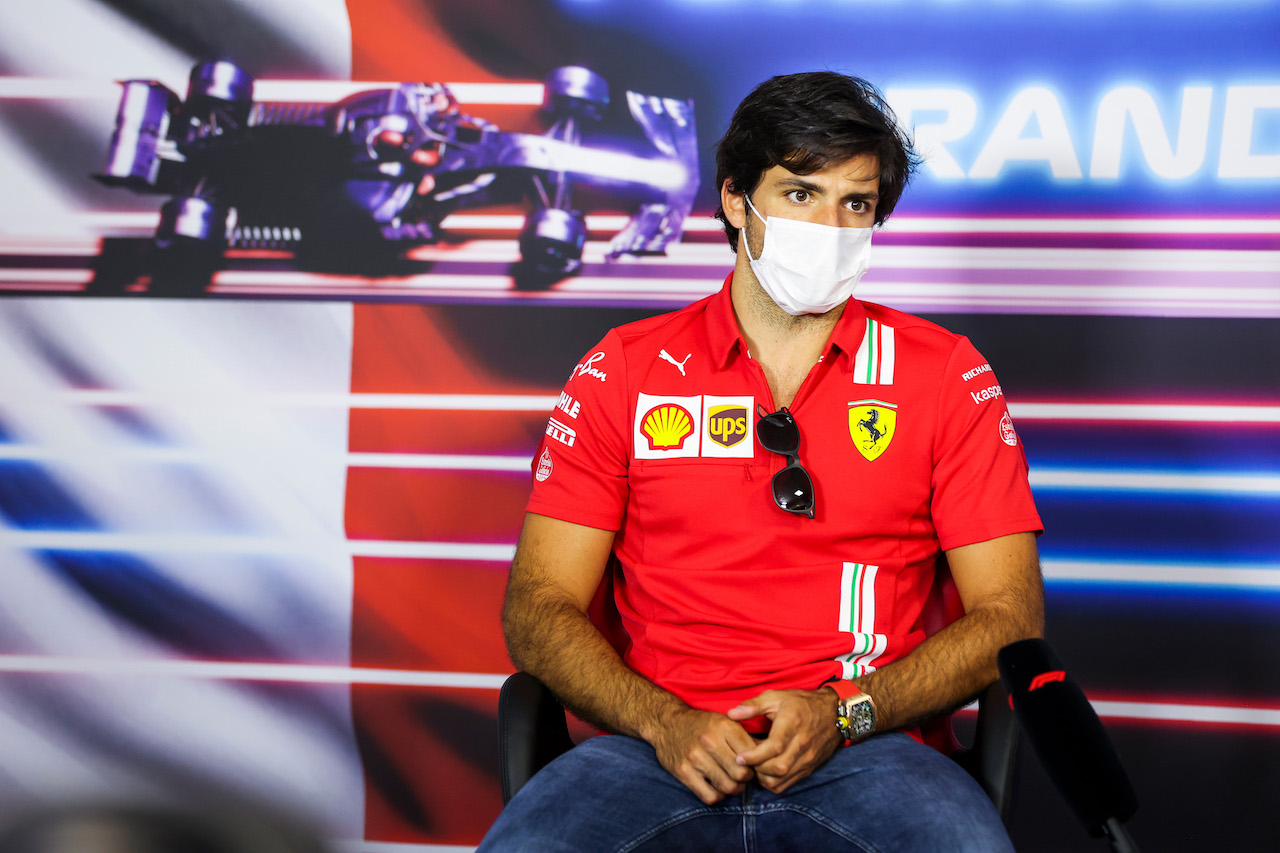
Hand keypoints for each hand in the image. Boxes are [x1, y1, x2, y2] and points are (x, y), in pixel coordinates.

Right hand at [649, 706, 757, 804]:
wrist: (666, 723)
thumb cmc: (701, 725)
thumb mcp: (723, 721)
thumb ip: (743, 738)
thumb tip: (766, 757)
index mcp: (724, 726)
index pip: (752, 755)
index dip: (756, 764)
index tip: (752, 765)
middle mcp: (710, 741)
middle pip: (742, 774)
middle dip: (746, 779)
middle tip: (742, 776)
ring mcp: (695, 758)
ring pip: (728, 787)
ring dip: (733, 789)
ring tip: (731, 782)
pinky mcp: (684, 772)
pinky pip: (710, 796)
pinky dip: (718, 796)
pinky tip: (716, 787)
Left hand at [727, 689, 842, 793]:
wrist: (834, 713)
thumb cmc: (801, 703)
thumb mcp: (776, 697)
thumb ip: (753, 706)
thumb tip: (731, 714)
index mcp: (792, 724)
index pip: (773, 747)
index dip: (754, 756)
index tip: (739, 758)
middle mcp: (802, 744)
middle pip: (777, 767)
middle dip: (756, 768)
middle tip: (744, 761)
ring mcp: (807, 758)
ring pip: (782, 779)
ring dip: (763, 777)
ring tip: (754, 766)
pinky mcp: (809, 768)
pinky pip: (788, 784)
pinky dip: (773, 782)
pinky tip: (765, 771)